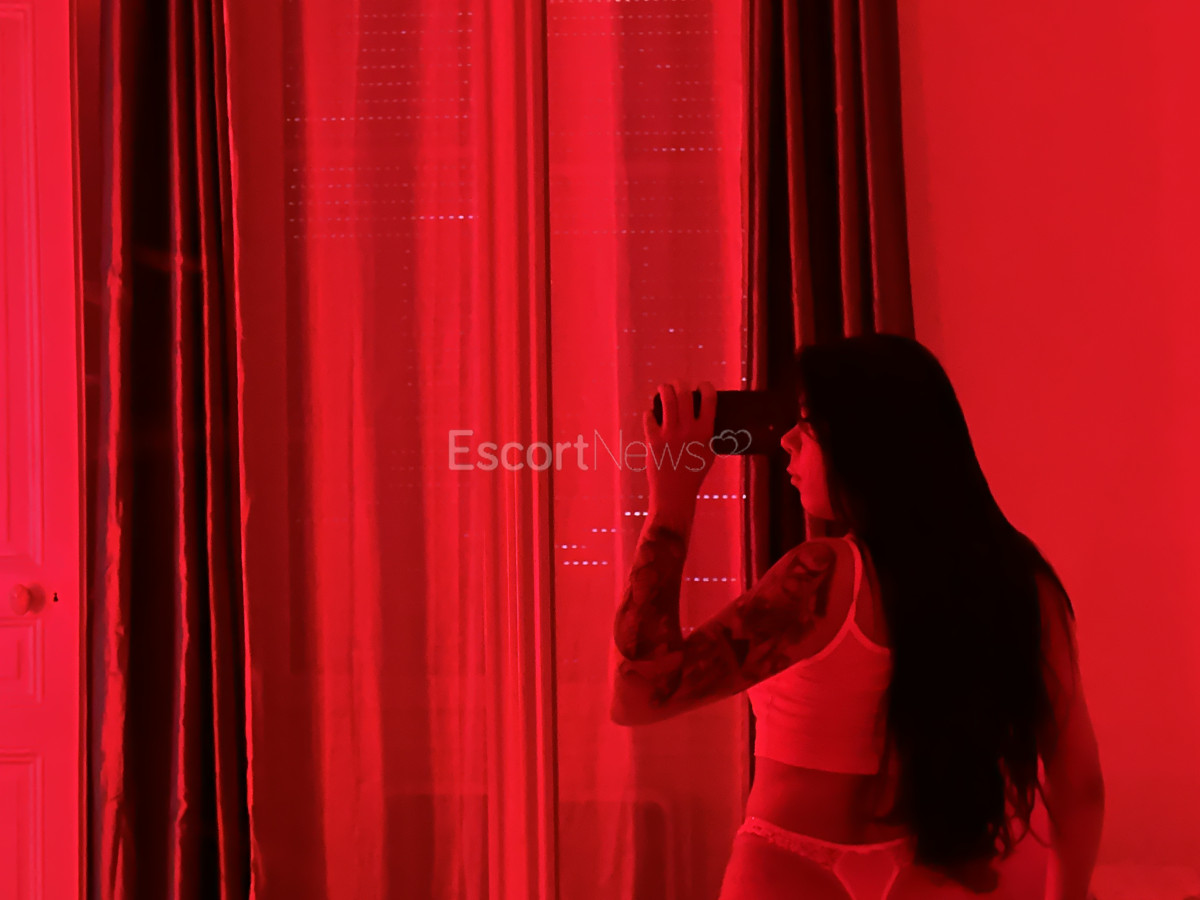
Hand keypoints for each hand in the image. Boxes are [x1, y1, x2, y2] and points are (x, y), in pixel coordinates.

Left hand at [641, 380, 716, 512]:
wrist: (674, 495)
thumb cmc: (693, 474)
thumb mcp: (709, 453)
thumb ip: (708, 433)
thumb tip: (706, 413)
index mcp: (705, 432)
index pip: (709, 399)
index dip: (705, 387)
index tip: (701, 386)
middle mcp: (688, 430)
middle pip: (684, 393)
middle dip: (680, 384)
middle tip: (678, 385)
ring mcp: (670, 434)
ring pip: (666, 399)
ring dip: (664, 390)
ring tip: (663, 389)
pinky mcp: (653, 440)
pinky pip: (649, 417)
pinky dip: (649, 412)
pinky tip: (651, 414)